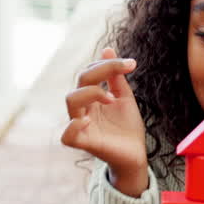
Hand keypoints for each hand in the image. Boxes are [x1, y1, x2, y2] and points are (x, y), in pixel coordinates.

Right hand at [60, 46, 149, 195]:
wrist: (136, 154)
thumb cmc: (127, 128)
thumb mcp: (125, 98)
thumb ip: (115, 77)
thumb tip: (107, 49)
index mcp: (91, 98)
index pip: (89, 73)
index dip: (107, 64)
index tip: (131, 64)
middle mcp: (84, 109)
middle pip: (79, 82)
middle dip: (100, 73)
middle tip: (122, 75)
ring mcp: (82, 125)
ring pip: (71, 101)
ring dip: (91, 93)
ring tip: (110, 98)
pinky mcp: (84, 143)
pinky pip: (67, 136)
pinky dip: (74, 126)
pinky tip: (88, 121)